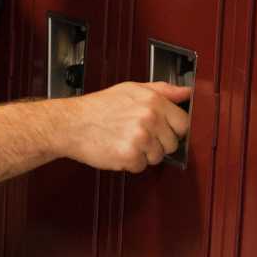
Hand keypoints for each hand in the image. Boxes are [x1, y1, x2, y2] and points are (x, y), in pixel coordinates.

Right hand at [64, 81, 191, 171]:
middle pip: (173, 143)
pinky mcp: (130, 155)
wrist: (71, 123)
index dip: (174, 129)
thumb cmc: (98, 107)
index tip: (163, 130)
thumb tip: (185, 92)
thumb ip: (162, 90)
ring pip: (158, 157)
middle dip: (158, 143)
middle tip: (138, 136)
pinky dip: (130, 163)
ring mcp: (140, 137)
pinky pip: (141, 167)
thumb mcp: (131, 89)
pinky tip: (118, 149)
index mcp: (153, 100)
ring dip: (144, 154)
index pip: (183, 123)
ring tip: (126, 141)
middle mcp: (149, 117)